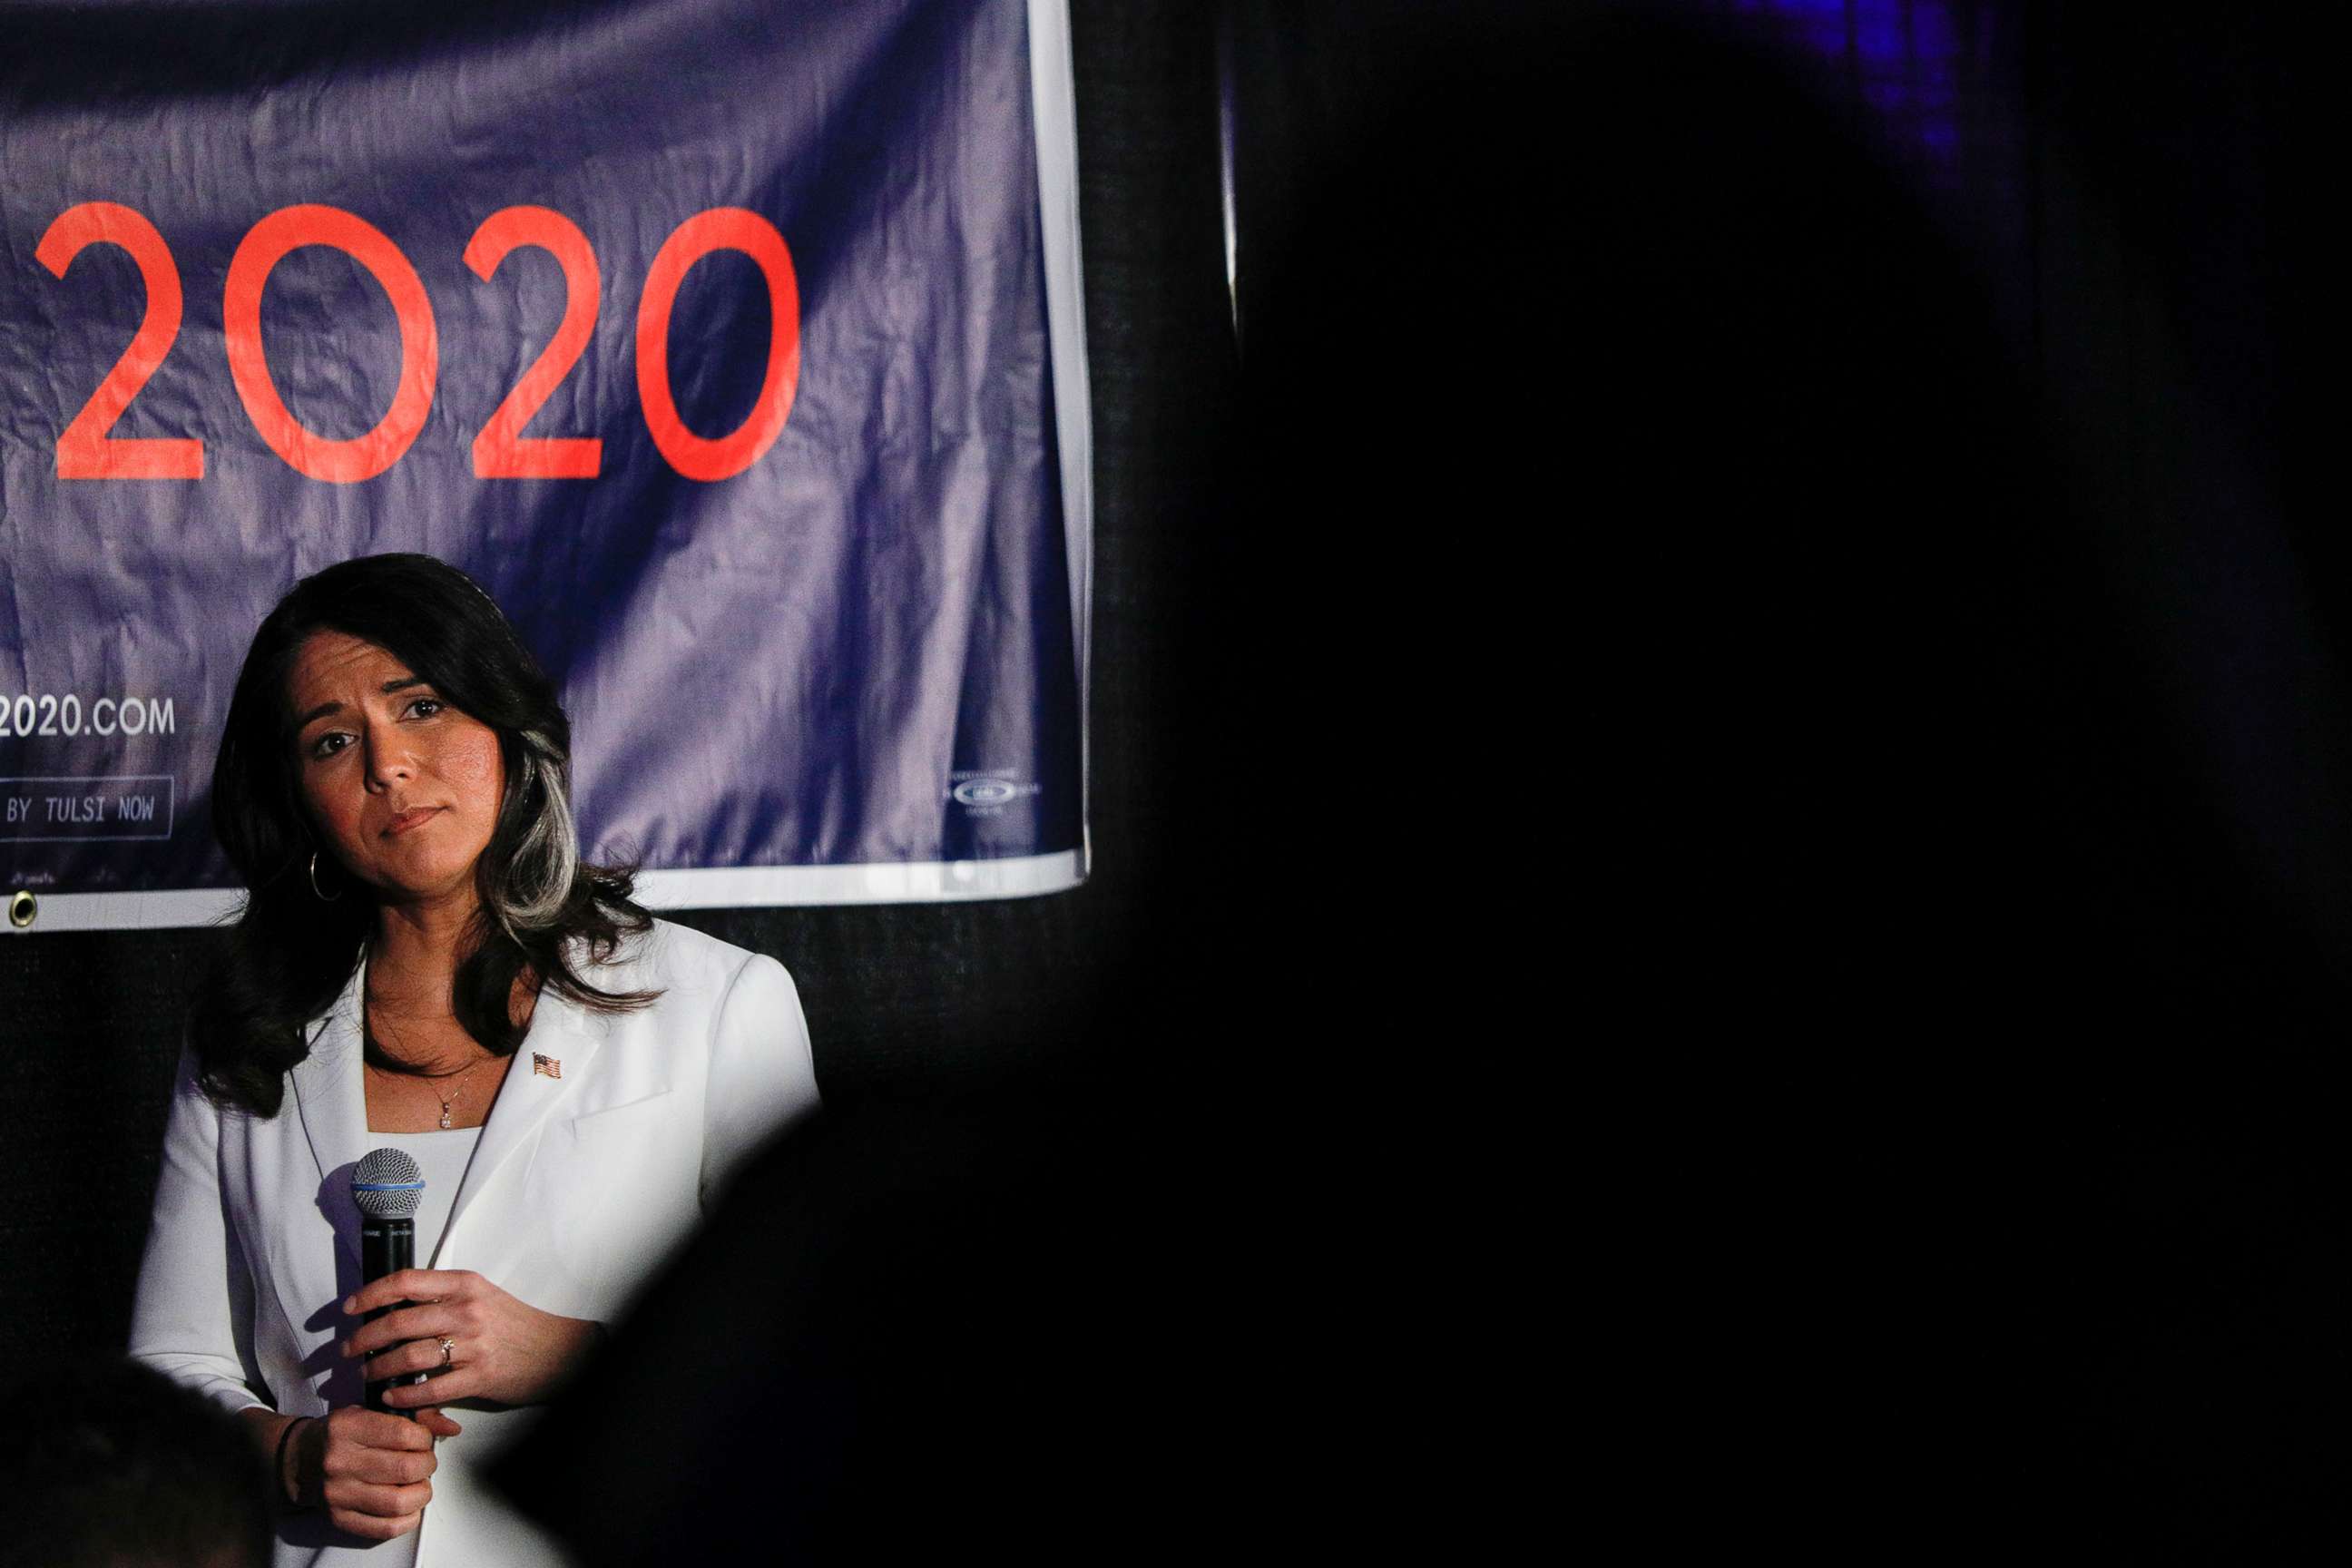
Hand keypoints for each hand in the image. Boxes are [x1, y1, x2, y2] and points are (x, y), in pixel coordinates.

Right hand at [299, 1405, 457, 1539]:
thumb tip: (451, 1427)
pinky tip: (409, 1506)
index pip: (403, 1434)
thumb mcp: (371, 1412)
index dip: (424, 1438)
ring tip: (419, 1484)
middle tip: (425, 1462)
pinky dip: (407, 1519)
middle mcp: (339, 1461)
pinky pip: (384, 1528)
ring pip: (398, 1502)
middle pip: (405, 1468)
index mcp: (346, 1428)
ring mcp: (337, 1494)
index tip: (423, 1440)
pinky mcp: (338, 1519)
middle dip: (427, 1465)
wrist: (299, 1460)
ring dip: (421, 1494)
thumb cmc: (342, 1434)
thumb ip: (413, 1416)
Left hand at [343, 1268, 598, 1408]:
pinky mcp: (478, 1376)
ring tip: (368, 1374)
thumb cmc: (514, 1324)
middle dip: (364, 1338)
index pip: (406, 1282)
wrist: (557, 1350)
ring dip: (378, 1368)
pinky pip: (430, 1389)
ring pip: (408, 1357)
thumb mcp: (482, 1296)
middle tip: (349, 1349)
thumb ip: (444, 1297)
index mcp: (465, 1285)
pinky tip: (393, 1396)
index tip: (350, 1308)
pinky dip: (404, 1395)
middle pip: (398, 1322)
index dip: (371, 1294)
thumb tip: (393, 1306)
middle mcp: (467, 1310)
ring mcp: (473, 1344)